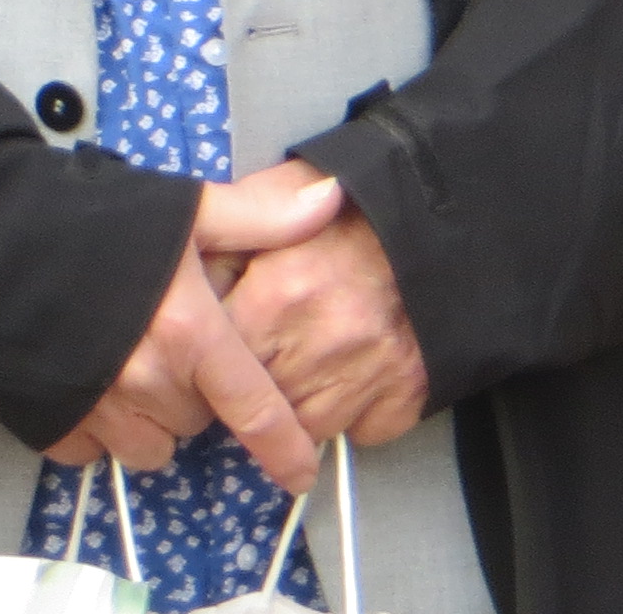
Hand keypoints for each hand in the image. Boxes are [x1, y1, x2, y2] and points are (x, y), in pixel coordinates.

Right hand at [43, 169, 346, 490]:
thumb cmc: (91, 220)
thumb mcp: (183, 209)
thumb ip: (260, 215)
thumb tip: (331, 200)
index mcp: (190, 332)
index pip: (256, 408)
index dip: (284, 446)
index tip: (301, 473)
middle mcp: (149, 380)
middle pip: (198, 421)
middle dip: (194, 393)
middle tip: (167, 341)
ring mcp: (100, 410)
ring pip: (152, 447)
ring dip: (150, 419)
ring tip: (128, 363)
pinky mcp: (56, 427)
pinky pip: (96, 452)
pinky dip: (99, 428)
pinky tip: (89, 381)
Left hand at [216, 160, 428, 448]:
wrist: (442, 220)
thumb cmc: (353, 206)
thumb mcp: (278, 193)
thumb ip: (227, 231)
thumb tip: (180, 256)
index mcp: (274, 298)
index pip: (214, 361)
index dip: (211, 353)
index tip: (213, 346)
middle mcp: (315, 349)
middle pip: (257, 400)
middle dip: (256, 379)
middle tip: (269, 347)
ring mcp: (363, 381)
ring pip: (305, 427)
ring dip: (303, 401)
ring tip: (312, 353)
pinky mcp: (403, 401)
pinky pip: (361, 430)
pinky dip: (356, 411)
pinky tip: (355, 370)